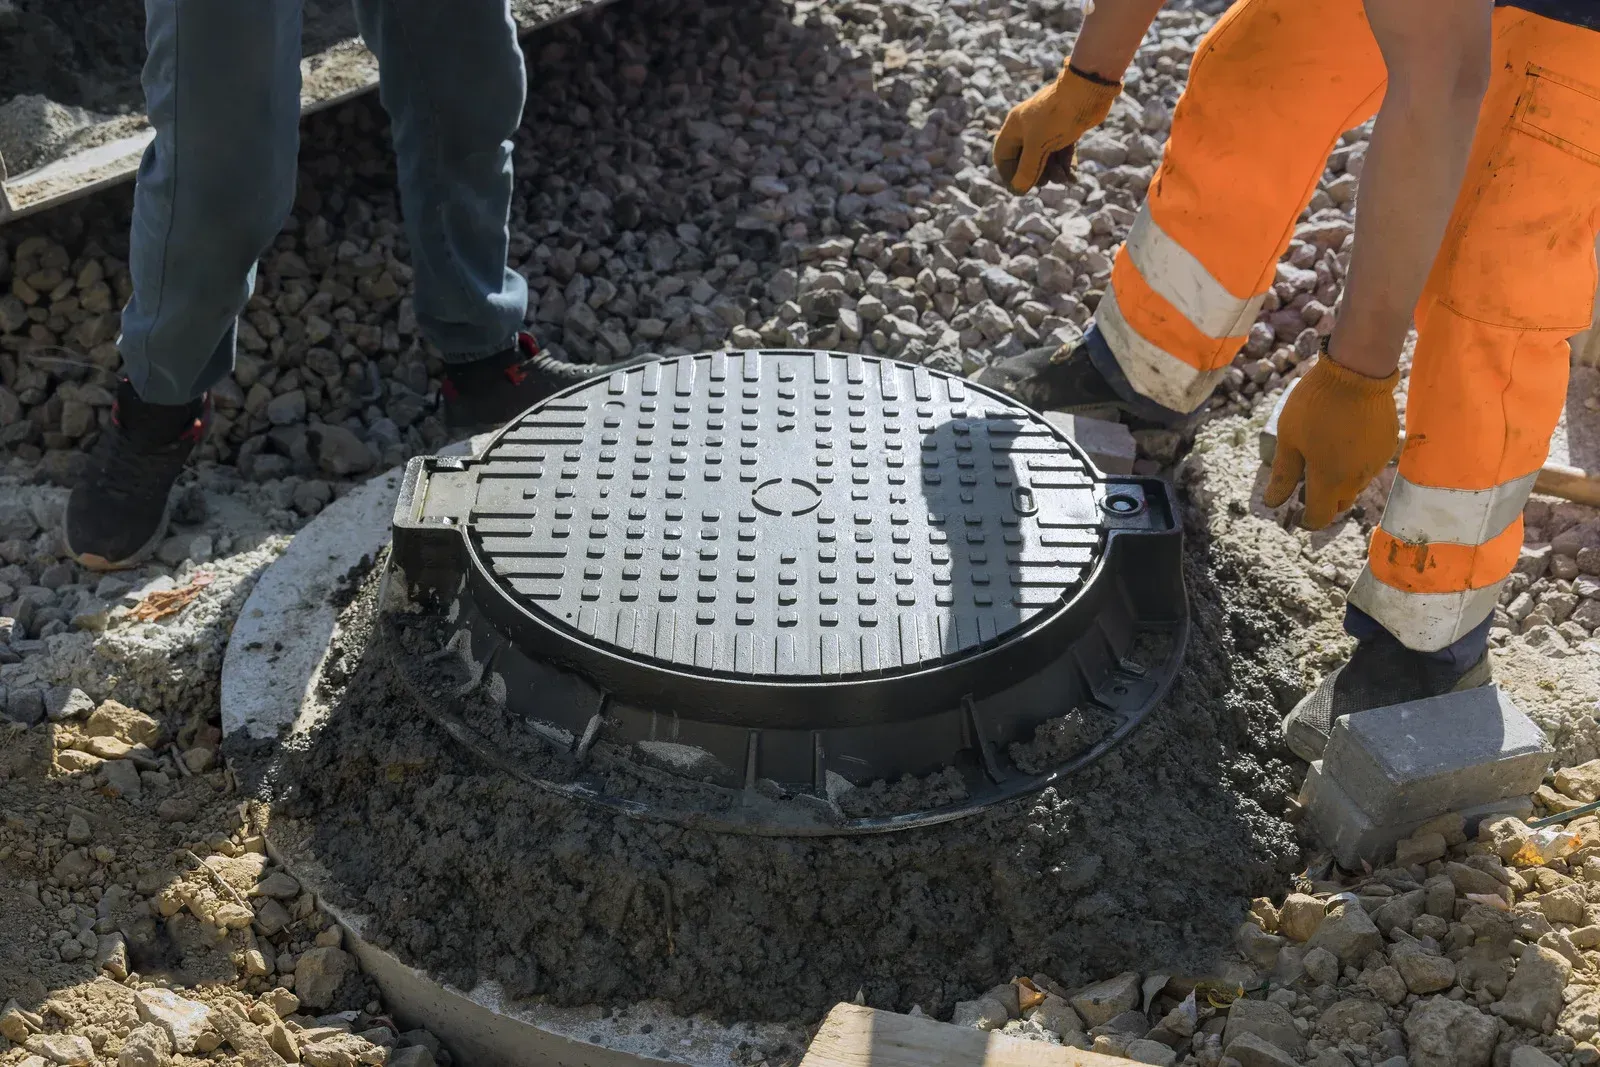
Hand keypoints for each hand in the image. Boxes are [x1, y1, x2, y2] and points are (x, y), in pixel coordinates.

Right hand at [993, 63, 1121, 194]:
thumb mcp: (1038, 147)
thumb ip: (1027, 169)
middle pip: (1025, 159)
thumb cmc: (1057, 116)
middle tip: (1046, 182)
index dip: (1008, 174)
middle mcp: (1028, 127)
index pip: (1003, 156)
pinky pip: (1061, 153)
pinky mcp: (1065, 129)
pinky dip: (1066, 164)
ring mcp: (1047, 128)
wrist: (1088, 91)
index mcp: (1014, 127)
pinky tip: (1073, 176)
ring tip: (1064, 178)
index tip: (1020, 189)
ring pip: (1044, 157)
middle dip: (1035, 174)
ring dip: (1053, 171)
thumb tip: (1018, 189)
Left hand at [1262, 355, 1399, 529]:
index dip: (1308, 520)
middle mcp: (1356, 478)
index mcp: (1329, 480)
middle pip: (1340, 503)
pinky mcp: (1388, 447)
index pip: (1321, 517)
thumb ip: (1283, 473)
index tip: (1298, 516)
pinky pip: (1369, 466)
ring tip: (1325, 457)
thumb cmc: (1316, 405)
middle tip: (1308, 483)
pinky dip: (1356, 464)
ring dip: (1341, 481)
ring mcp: (1376, 464)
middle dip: (1324, 501)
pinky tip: (1344, 442)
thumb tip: (1273, 503)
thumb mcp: (1289, 438)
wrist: (1357, 373)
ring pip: (1356, 485)